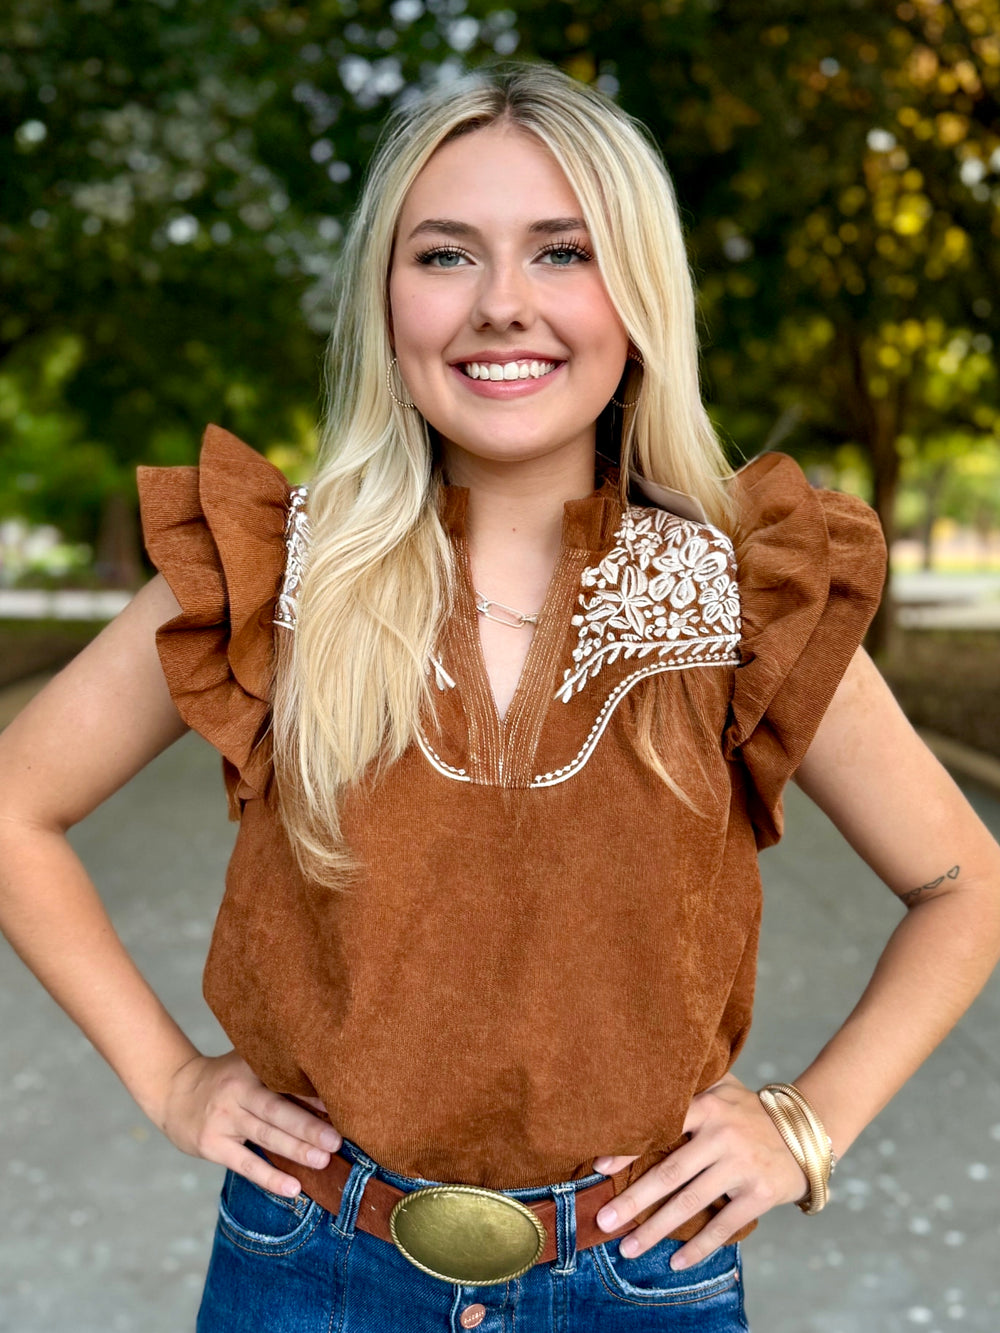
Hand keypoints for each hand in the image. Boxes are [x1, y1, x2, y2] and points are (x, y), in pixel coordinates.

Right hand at [155, 1049, 342, 1196]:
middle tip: (337, 1139)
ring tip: (324, 1160)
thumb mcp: (246, 1065)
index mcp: (250, 1068)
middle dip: (309, 1126)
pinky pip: (245, 1164)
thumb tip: (326, 1091)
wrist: (173, 1091)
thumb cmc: (224, 1080)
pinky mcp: (212, 1145)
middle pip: (277, 1110)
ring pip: (265, 1136)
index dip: (312, 1094)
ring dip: (296, 1150)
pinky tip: (293, 1188)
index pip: (284, 1081)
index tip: (341, 1104)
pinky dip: (270, 1177)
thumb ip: (278, 1073)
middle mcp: (237, 1091)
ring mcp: (223, 1119)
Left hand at [592, 1073, 809, 1269]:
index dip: (629, 1148)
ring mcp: (741, 1166)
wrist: (806, 1131)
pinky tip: (676, 1261)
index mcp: (708, 1107)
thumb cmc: (750, 1111)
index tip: (599, 1168)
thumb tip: (637, 1096)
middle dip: (634, 1201)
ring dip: (656, 1229)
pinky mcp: (759, 1194)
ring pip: (690, 1203)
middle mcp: (722, 1135)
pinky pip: (722, 1225)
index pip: (661, 1127)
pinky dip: (698, 1246)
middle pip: (670, 1174)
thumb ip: (689, 1090)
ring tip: (629, 1248)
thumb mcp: (722, 1088)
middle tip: (604, 1220)